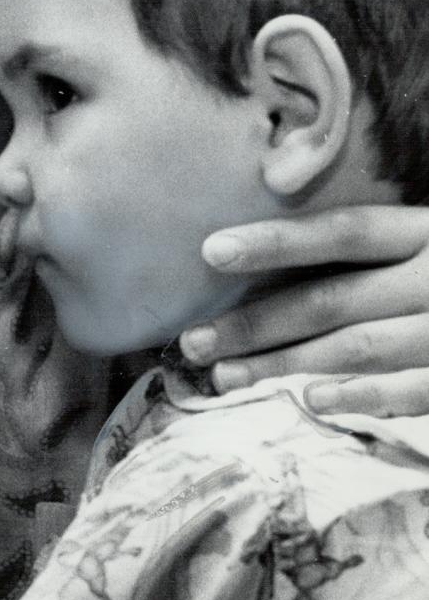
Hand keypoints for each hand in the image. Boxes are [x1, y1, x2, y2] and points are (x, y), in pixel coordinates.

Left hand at [182, 205, 428, 415]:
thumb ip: (377, 238)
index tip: (211, 251)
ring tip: (225, 377)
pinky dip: (364, 397)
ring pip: (361, 349)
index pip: (346, 233)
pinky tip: (311, 402)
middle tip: (194, 341)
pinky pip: (416, 391)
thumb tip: (276, 198)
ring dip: (287, 366)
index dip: (278, 241)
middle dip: (259, 324)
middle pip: (337, 300)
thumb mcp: (426, 237)